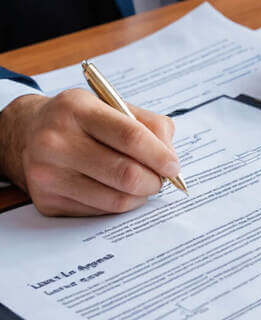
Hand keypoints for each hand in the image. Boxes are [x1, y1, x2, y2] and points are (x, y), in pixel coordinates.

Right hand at [0, 90, 180, 215]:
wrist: (27, 133)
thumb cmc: (83, 120)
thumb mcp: (113, 106)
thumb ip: (151, 126)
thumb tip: (171, 161)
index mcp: (77, 109)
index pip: (131, 137)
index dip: (160, 156)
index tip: (173, 166)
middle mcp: (56, 142)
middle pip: (126, 174)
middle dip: (154, 181)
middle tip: (160, 179)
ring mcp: (48, 174)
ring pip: (117, 200)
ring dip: (140, 196)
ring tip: (141, 184)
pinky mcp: (48, 201)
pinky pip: (100, 212)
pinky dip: (118, 205)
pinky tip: (116, 190)